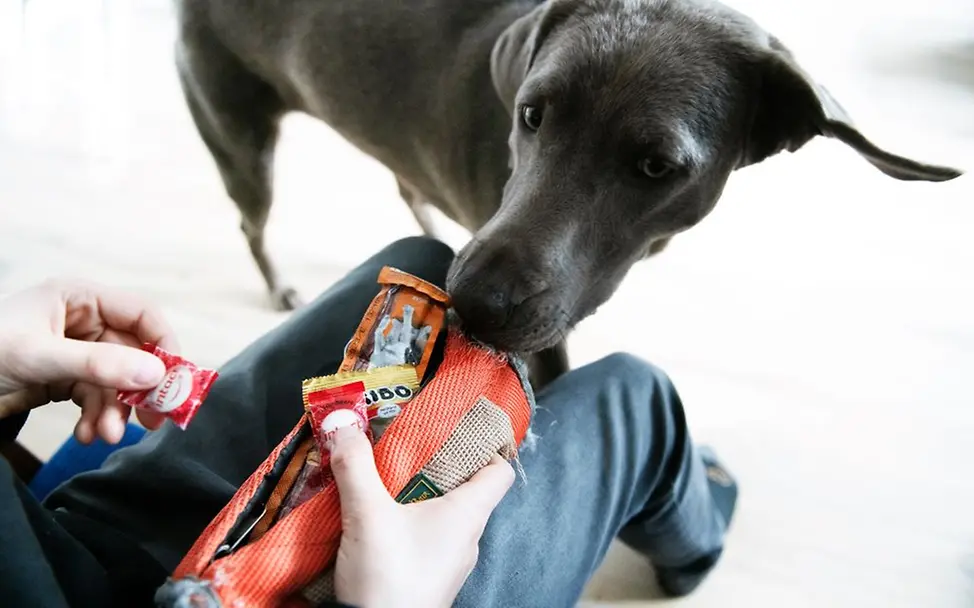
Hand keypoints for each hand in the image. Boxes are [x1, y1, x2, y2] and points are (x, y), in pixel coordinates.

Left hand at [0, 279, 178, 443]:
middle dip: (139, 389)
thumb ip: (98, 365)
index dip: (163, 344)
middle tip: (153, 420)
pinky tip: (86, 435)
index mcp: (79, 298)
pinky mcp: (64, 378)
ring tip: (106, 435)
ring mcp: (75, 352)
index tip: (173, 380)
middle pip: (134, 352)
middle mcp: (83, 321)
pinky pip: (95, 398)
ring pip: (116, 381)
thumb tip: (154, 375)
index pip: (141, 314)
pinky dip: (95, 418)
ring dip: (115, 411)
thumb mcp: (41, 357)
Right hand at [330, 425, 514, 607]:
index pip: (500, 472)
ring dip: (422, 497)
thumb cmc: (388, 579)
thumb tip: (344, 425)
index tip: (457, 433)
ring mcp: (452, 561)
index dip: (485, 448)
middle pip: (469, 490)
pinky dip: (413, 524)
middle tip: (409, 450)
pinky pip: (431, 540)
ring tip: (389, 482)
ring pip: (447, 516)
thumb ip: (355, 466)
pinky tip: (382, 522)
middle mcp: (468, 537)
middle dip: (439, 467)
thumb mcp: (367, 514)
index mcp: (468, 514)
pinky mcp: (432, 578)